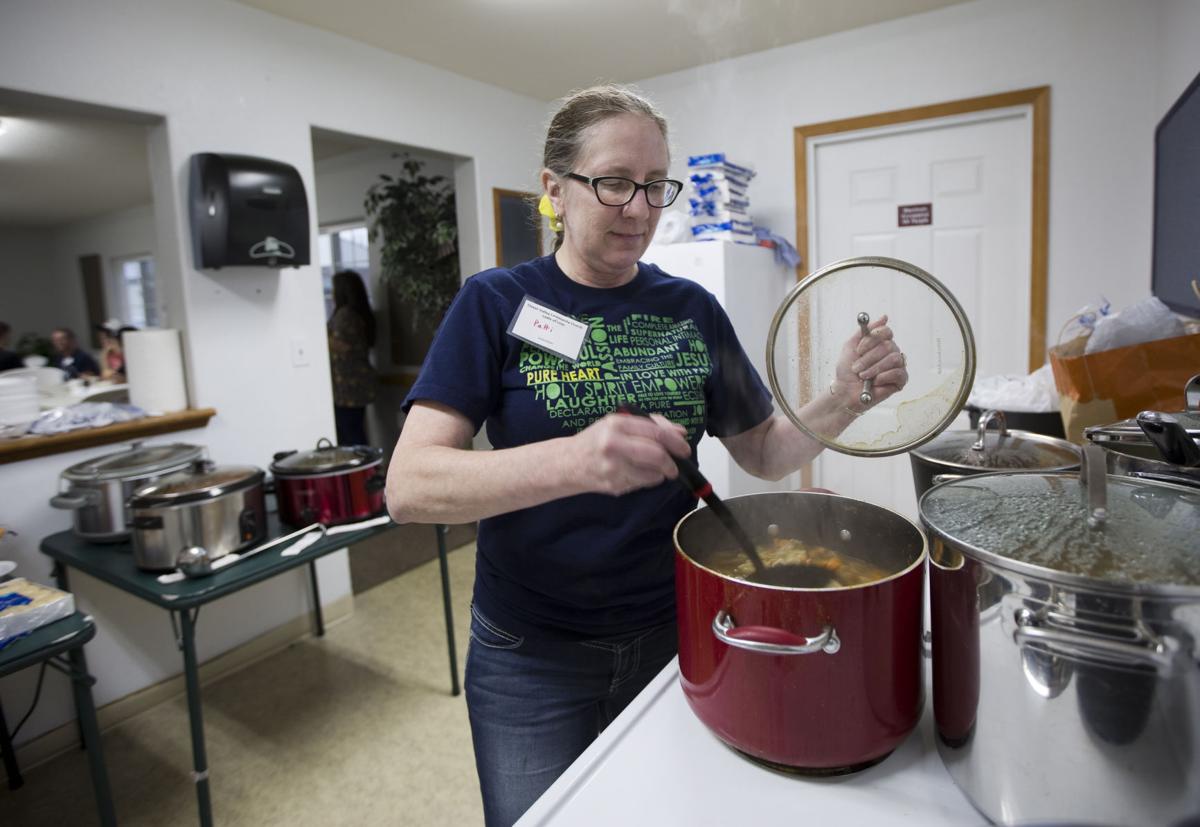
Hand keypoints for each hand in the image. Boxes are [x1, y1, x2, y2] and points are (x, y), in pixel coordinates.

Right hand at [572, 411, 690, 495]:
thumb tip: (680, 432)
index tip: (684, 448)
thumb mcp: (619, 424)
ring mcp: (613, 468)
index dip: (675, 441)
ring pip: (652, 473)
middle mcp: (613, 445)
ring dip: (661, 473)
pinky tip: (639, 474)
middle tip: (675, 466)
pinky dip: (648, 480)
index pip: (655, 432)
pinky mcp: (614, 485)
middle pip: (656, 455)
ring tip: (656, 469)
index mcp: (617, 425)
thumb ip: (650, 425)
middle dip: (671, 462)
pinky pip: (642, 484)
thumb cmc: (596, 440)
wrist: (568, 463)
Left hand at [830, 314, 907, 412]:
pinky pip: (899, 372)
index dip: (872, 339)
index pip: (886, 331)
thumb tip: (885, 317)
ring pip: (893, 358)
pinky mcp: (901, 379)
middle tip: (857, 368)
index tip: (859, 350)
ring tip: (863, 376)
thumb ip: (864, 331)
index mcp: (880, 343)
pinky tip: (875, 382)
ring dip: (874, 368)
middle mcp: (891, 352)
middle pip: (888, 345)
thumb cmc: (847, 371)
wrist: (845, 392)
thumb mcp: (850, 346)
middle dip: (869, 358)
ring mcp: (897, 365)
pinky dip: (883, 377)